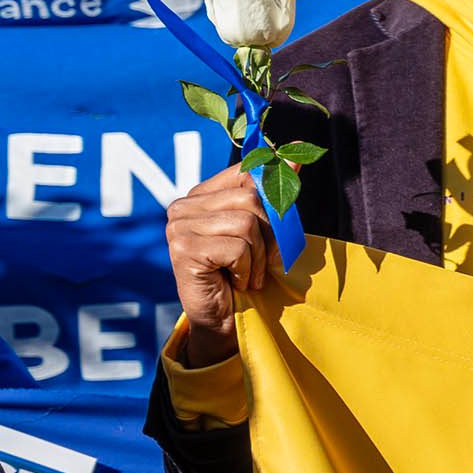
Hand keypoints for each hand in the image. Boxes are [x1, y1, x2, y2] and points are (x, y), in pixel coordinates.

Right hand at [164, 167, 276, 369]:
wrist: (224, 318)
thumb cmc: (244, 271)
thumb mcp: (264, 229)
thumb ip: (274, 192)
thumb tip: (294, 153)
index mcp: (201, 195)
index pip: (245, 173)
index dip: (273, 186)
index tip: (287, 198)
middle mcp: (183, 206)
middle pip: (251, 198)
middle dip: (270, 233)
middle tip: (262, 259)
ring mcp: (178, 227)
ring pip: (247, 223)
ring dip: (259, 256)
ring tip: (247, 272)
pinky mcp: (183, 250)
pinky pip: (238, 248)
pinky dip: (247, 269)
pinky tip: (235, 281)